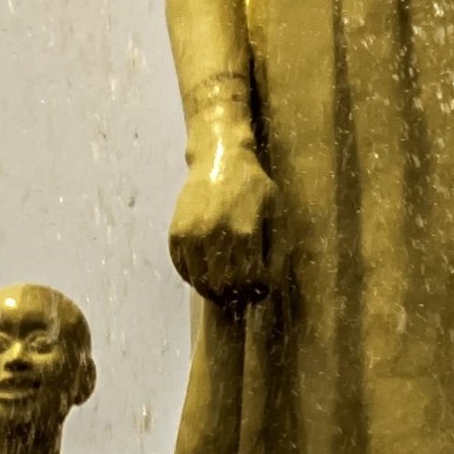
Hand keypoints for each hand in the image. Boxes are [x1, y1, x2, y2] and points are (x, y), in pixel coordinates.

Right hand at [169, 128, 276, 300]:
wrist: (219, 159)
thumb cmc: (254, 188)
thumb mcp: (276, 214)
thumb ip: (276, 253)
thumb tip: (267, 286)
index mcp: (244, 233)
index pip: (249, 282)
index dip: (257, 291)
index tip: (261, 288)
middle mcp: (215, 235)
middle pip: (224, 287)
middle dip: (237, 294)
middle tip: (244, 289)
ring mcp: (192, 235)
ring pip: (201, 283)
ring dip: (215, 290)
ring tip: (228, 282)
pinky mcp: (176, 234)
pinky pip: (184, 270)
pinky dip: (196, 277)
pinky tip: (210, 270)